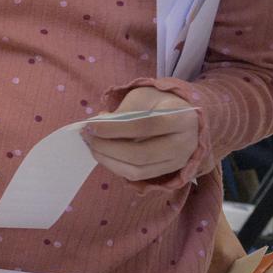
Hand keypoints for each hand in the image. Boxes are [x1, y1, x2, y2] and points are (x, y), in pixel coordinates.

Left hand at [84, 87, 198, 182]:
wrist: (184, 117)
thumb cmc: (160, 103)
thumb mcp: (143, 96)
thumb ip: (124, 110)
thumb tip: (99, 125)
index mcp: (182, 119)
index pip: (145, 126)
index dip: (114, 128)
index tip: (90, 125)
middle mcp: (185, 144)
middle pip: (141, 154)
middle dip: (107, 147)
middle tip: (87, 136)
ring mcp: (178, 162)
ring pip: (138, 170)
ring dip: (108, 159)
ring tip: (92, 145)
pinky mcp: (168, 172)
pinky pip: (137, 175)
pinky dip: (115, 166)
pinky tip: (104, 154)